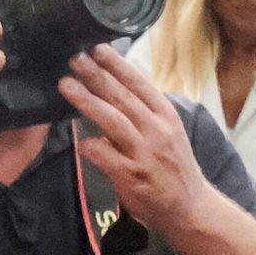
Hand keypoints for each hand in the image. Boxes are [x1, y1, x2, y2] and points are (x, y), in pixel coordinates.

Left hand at [59, 45, 206, 228]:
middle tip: (75, 59)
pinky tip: (79, 141)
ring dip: (87, 101)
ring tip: (66, 85)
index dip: (118, 66)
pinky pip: (104, 155)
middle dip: (96, 76)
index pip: (140, 84)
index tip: (98, 48)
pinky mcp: (131, 175)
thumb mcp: (168, 132)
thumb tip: (113, 88)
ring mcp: (144, 153)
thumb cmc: (173, 166)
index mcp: (166, 116)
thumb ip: (143, 113)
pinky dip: (90, 145)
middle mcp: (157, 130)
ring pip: (112, 120)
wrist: (189, 206)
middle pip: (122, 97)